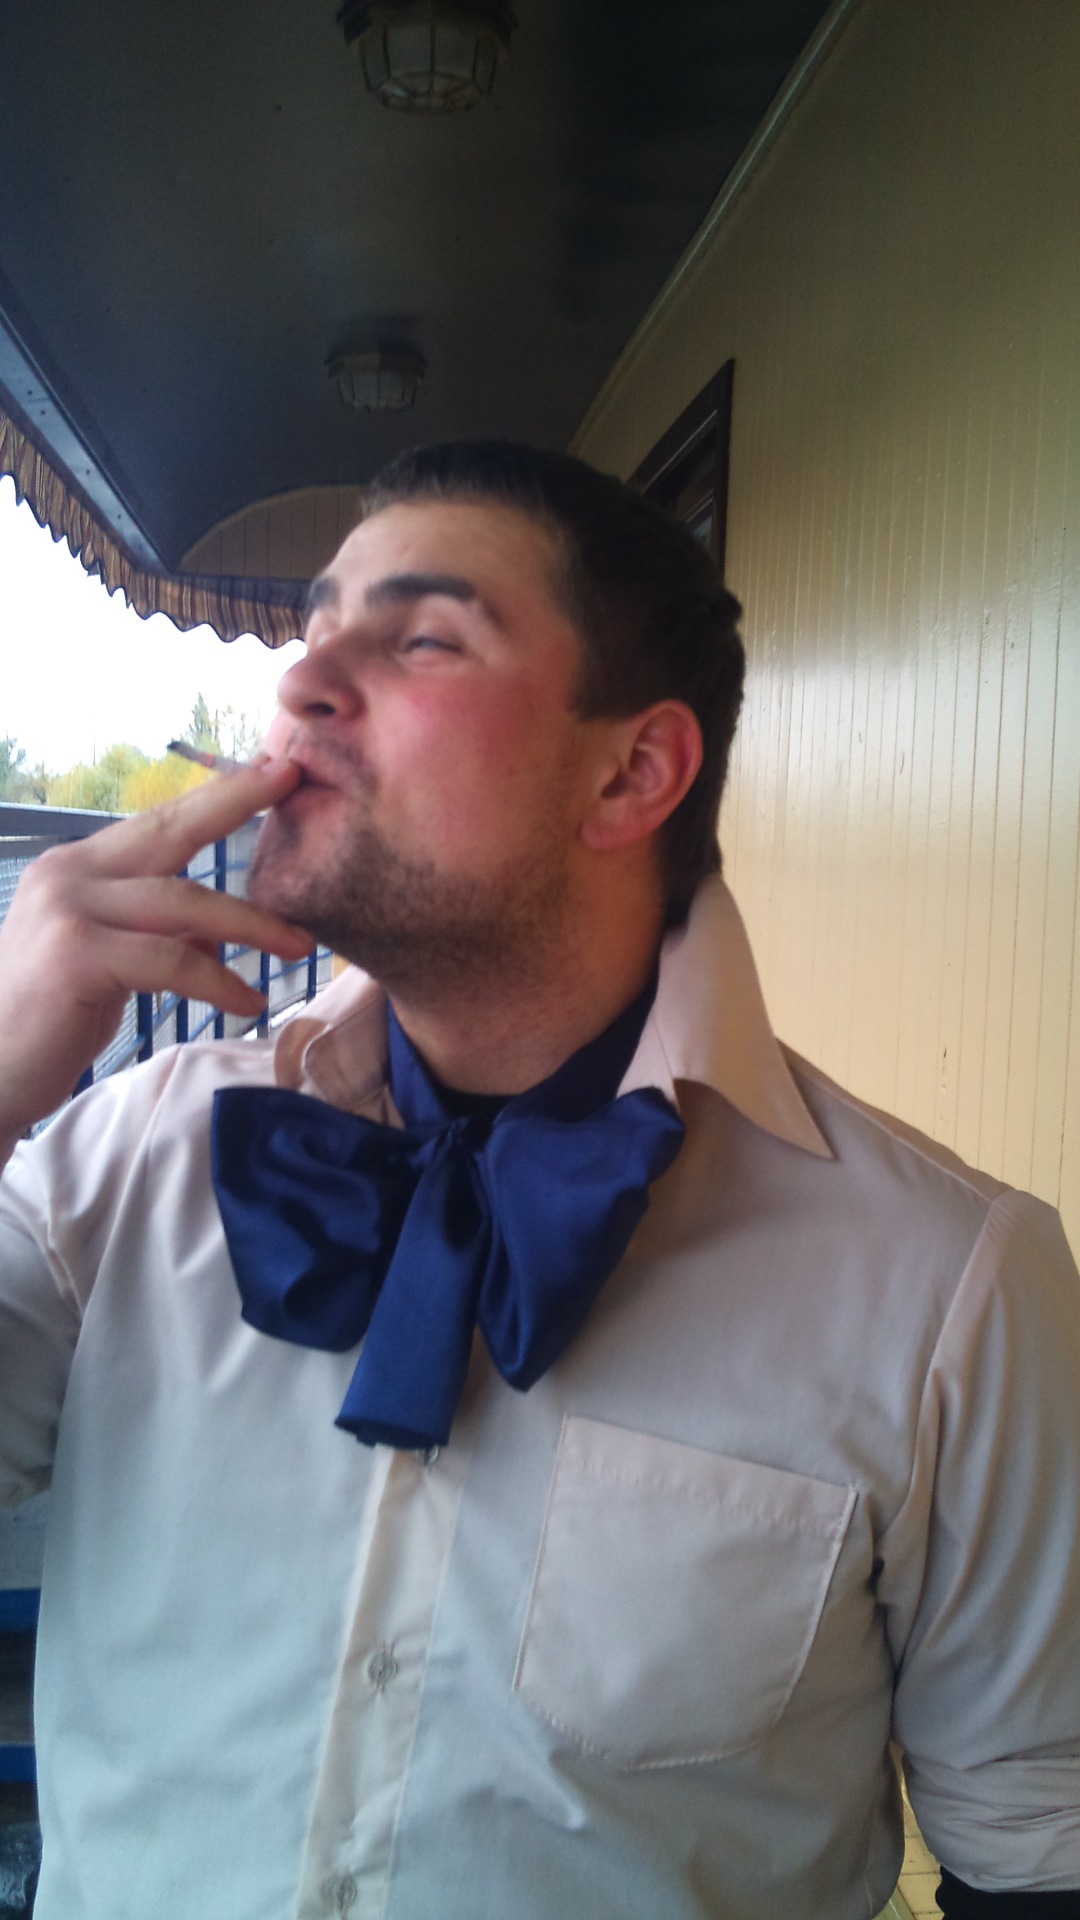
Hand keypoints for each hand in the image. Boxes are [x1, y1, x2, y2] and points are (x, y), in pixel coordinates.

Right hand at [0, 758, 313, 1142]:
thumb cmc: (48, 1020)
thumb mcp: (112, 964)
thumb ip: (159, 936)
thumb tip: (220, 931)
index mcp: (77, 867)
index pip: (158, 822)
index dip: (217, 795)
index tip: (274, 768)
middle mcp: (68, 874)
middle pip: (169, 831)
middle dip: (235, 802)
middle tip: (294, 782)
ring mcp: (68, 910)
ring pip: (183, 901)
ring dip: (251, 924)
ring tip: (299, 946)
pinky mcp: (76, 955)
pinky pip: (170, 959)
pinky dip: (217, 981)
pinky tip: (247, 1002)